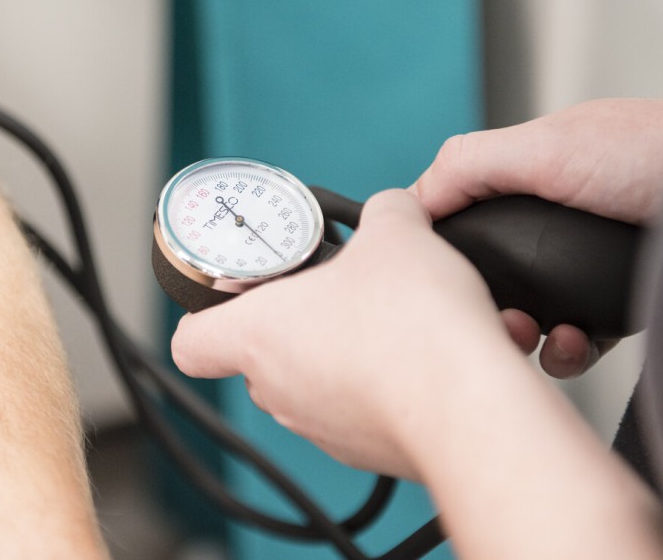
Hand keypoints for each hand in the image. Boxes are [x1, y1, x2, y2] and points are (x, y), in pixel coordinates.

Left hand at [171, 190, 515, 477]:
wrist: (471, 405)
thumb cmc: (412, 326)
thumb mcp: (396, 231)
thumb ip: (384, 213)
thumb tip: (392, 212)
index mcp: (259, 335)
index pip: (191, 341)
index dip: (207, 312)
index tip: (239, 289)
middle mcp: (282, 391)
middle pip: (266, 354)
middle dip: (305, 318)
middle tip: (342, 289)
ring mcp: (325, 429)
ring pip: (327, 379)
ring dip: (361, 347)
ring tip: (412, 316)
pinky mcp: (374, 450)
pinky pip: (380, 404)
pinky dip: (409, 377)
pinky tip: (451, 348)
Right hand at [410, 97, 662, 377]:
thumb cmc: (653, 151)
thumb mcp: (546, 146)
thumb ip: (471, 165)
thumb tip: (409, 202)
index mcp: (525, 180)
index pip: (461, 221)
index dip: (439, 255)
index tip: (426, 285)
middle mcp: (549, 227)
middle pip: (488, 280)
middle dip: (480, 307)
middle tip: (491, 321)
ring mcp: (581, 269)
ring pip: (525, 317)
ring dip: (522, 336)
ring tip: (534, 335)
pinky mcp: (613, 306)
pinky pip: (572, 342)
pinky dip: (565, 350)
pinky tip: (572, 341)